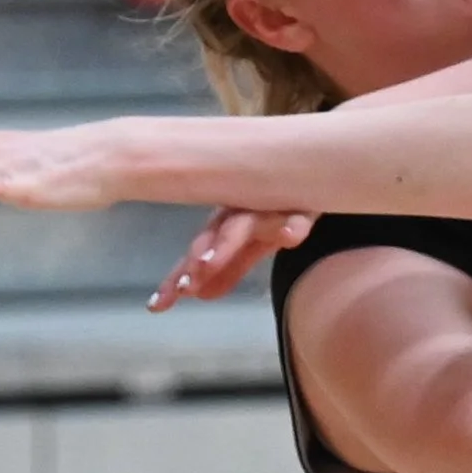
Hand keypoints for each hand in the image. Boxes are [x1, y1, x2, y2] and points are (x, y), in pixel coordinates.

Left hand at [151, 206, 314, 308]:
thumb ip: (230, 267)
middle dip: (198, 259)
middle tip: (183, 286)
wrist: (313, 166)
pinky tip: (288, 237)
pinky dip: (292, 225)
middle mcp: (244, 210)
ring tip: (207, 264)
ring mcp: (272, 204)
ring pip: (244, 224)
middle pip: (214, 235)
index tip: (158, 305)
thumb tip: (200, 296)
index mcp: (229, 221)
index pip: (200, 251)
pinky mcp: (305, 202)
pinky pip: (299, 215)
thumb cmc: (281, 203)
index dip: (180, 275)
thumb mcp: (256, 240)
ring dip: (226, 243)